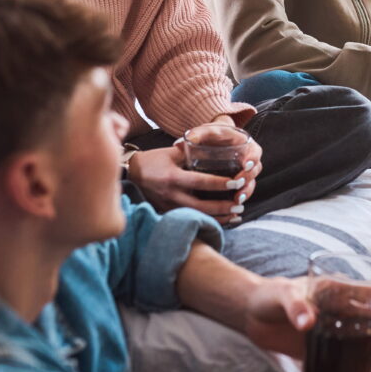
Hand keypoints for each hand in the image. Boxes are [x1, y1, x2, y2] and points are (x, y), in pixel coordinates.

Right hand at [128, 139, 262, 223]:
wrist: (130, 174)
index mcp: (173, 177)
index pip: (201, 182)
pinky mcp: (167, 213)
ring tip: (236, 215)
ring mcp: (168, 207)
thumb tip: (214, 151)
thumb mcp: (172, 153)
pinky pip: (190, 219)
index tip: (237, 183)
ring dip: (218, 217)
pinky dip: (206, 220)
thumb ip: (191, 153)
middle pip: (202, 206)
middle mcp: (171, 195)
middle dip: (223, 206)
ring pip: (197, 216)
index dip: (221, 183)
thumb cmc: (153, 160)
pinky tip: (221, 220)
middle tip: (240, 204)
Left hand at [244, 277, 370, 371]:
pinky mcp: (318, 348)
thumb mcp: (283, 295)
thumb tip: (308, 323)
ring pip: (359, 341)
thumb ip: (295, 306)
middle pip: (369, 319)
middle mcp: (337, 310)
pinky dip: (350, 370)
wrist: (250, 314)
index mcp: (334, 290)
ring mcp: (330, 330)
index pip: (367, 293)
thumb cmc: (269, 295)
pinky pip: (339, 359)